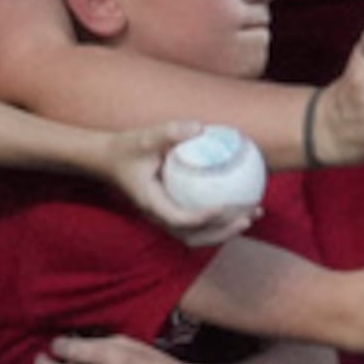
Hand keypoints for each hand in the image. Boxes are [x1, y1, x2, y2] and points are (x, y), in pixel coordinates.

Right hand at [102, 121, 259, 248]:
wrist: (110, 161)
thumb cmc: (127, 149)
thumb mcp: (143, 137)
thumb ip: (168, 132)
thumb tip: (199, 126)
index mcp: (151, 203)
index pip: (178, 218)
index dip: (201, 218)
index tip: (224, 207)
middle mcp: (159, 216)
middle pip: (193, 236)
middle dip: (222, 232)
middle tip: (247, 218)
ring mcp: (166, 217)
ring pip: (198, 235)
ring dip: (226, 231)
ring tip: (253, 215)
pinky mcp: (174, 212)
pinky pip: (200, 223)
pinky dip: (222, 220)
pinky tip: (243, 204)